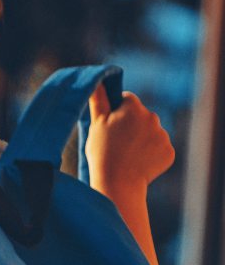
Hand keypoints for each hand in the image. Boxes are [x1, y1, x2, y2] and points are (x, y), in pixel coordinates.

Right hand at [85, 84, 174, 198]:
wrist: (118, 183)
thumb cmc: (103, 153)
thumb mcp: (96, 125)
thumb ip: (99, 101)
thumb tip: (97, 81)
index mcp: (133, 108)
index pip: (127, 100)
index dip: (116, 112)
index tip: (109, 127)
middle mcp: (153, 117)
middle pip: (140, 117)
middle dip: (130, 126)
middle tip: (116, 144)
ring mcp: (163, 135)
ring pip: (150, 133)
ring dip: (141, 140)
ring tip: (127, 156)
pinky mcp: (169, 152)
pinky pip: (159, 149)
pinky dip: (150, 155)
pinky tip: (138, 164)